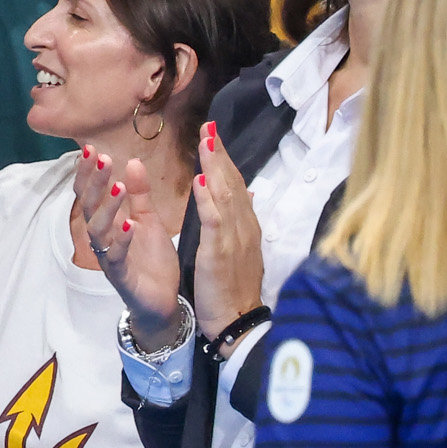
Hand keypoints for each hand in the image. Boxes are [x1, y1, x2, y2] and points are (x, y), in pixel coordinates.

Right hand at [72, 146, 182, 347]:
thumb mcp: (148, 220)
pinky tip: (128, 225)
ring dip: (107, 207)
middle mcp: (102, 238)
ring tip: (118, 187)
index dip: (87, 172)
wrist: (162, 299)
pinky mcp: (121, 276)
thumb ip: (140, 194)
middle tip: (101, 159)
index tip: (91, 149)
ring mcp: (108, 257)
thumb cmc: (151, 260)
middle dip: (94, 182)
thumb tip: (132, 160)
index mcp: (107, 223)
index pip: (90, 193)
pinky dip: (120, 240)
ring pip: (98, 230)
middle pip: (89, 207)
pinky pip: (115, 257)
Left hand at [189, 123, 263, 341]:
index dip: (224, 159)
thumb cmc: (234, 286)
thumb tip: (247, 192)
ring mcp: (234, 238)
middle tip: (209, 127)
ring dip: (215, 167)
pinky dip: (208, 199)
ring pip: (226, 195)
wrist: (237, 320)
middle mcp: (244, 227)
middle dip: (220, 154)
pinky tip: (199, 181)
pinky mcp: (221, 252)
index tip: (213, 135)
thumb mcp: (240, 248)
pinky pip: (214, 221)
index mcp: (245, 225)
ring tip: (206, 142)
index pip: (235, 185)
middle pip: (232, 183)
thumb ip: (242, 219)